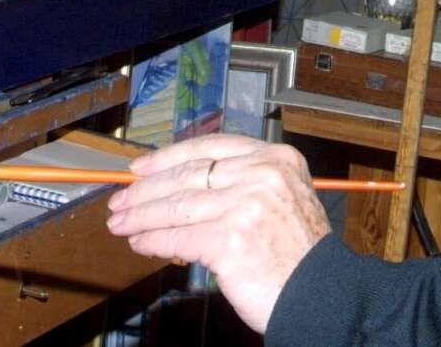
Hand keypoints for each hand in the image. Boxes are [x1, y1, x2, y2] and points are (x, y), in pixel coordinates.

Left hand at [108, 135, 330, 333]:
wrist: (320, 293)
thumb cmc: (299, 253)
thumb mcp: (282, 198)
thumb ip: (242, 184)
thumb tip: (182, 187)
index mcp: (276, 158)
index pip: (210, 147)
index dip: (169, 156)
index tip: (142, 166)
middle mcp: (262, 175)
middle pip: (189, 175)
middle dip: (146, 189)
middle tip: (121, 199)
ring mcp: (245, 205)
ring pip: (178, 205)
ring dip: (142, 215)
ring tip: (121, 223)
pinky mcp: (229, 240)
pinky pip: (178, 237)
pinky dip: (154, 241)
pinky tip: (141, 243)